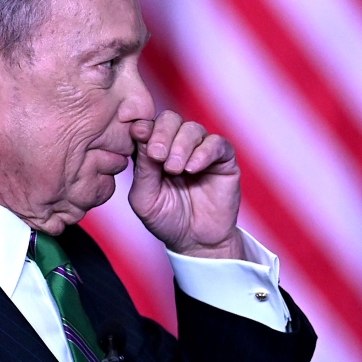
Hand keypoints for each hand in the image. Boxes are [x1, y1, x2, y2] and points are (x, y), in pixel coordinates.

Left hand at [128, 111, 243, 259]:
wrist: (195, 242)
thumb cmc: (165, 219)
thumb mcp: (145, 197)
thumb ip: (142, 168)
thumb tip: (140, 133)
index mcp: (153, 150)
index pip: (148, 126)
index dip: (143, 126)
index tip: (138, 133)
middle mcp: (176, 145)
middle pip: (170, 119)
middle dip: (162, 134)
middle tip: (157, 155)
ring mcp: (201, 150)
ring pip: (193, 128)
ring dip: (181, 145)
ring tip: (175, 169)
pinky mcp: (223, 160)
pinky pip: (217, 143)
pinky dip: (204, 152)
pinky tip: (192, 168)